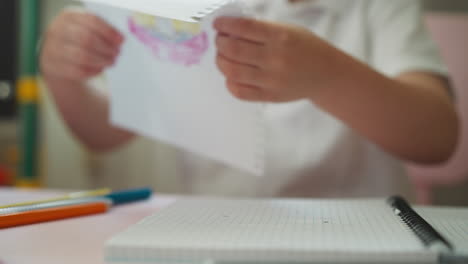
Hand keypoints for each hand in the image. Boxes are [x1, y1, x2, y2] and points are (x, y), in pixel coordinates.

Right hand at [40, 8, 123, 82]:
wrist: (59, 58)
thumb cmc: (79, 41)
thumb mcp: (87, 29)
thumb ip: (102, 31)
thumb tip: (120, 39)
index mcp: (68, 16)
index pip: (92, 20)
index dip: (109, 31)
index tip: (121, 41)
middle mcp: (57, 30)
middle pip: (86, 38)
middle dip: (106, 47)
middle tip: (117, 53)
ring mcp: (53, 49)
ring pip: (82, 56)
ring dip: (102, 60)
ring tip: (111, 61)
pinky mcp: (55, 67)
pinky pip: (78, 71)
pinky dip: (93, 71)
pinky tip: (100, 69)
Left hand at [214, 17, 335, 101]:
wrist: (326, 75)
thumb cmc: (305, 48)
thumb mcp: (288, 30)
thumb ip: (262, 30)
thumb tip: (230, 30)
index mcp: (281, 36)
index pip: (244, 27)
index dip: (225, 25)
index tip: (218, 25)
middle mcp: (276, 58)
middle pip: (234, 50)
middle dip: (220, 43)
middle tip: (220, 41)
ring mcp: (272, 80)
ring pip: (233, 72)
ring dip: (221, 62)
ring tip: (222, 57)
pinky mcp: (270, 96)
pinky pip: (240, 92)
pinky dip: (229, 82)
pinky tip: (231, 76)